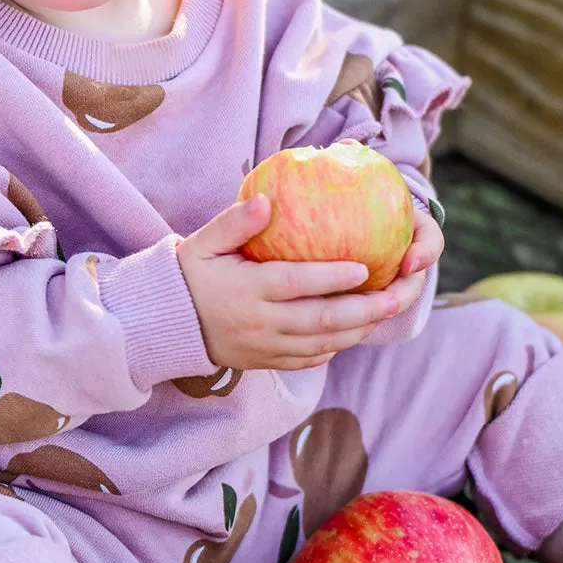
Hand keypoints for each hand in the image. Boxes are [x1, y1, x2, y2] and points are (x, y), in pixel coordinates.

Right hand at [176, 193, 403, 371]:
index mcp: (247, 289)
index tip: (364, 267)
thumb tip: (266, 201)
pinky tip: (353, 332)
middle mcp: (260, 322)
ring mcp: (265, 347)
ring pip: (321, 344)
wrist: (166, 323)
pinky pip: (309, 360)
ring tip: (385, 314)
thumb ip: (234, 222)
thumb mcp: (204, 243)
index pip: (296, 284)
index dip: (332, 277)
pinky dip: (335, 347)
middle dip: (363, 311)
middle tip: (395, 298)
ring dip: (357, 331)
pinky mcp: (265, 362)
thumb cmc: (190, 274)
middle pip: (320, 320)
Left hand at [332, 138, 442, 317]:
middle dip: (400, 298)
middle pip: (411, 285)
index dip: (425, 253)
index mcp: (411, 231)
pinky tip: (320, 317)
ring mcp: (386, 282)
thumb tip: (344, 147)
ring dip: (372, 314)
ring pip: (385, 305)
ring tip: (348, 318)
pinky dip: (345, 315)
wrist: (336, 211)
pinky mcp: (361, 299)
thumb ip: (352, 161)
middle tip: (379, 303)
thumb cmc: (349, 187)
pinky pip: (356, 309)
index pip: (430, 241)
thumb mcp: (357, 174)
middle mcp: (404, 260)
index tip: (409, 263)